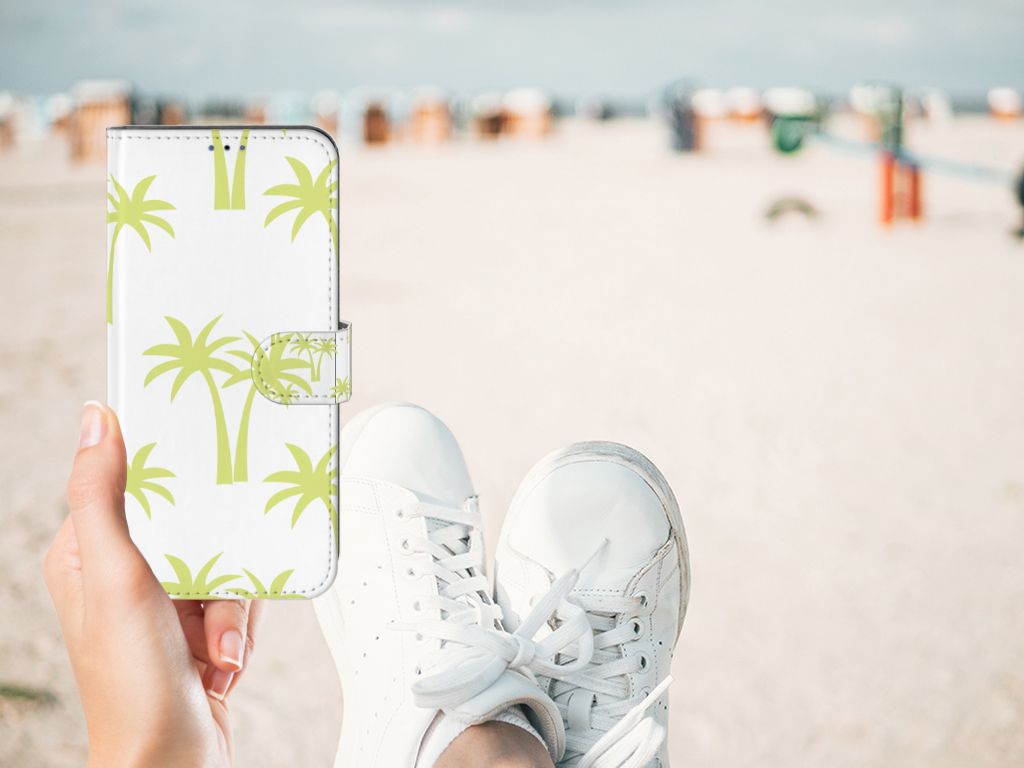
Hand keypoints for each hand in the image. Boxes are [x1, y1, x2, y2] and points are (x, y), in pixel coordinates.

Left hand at [44, 402, 261, 767]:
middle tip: (212, 593)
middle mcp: (125, 573)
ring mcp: (164, 601)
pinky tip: (224, 657)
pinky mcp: (198, 625)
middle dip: (216, 566)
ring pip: (225, 560)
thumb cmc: (133, 684)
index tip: (202, 459)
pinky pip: (240, 596)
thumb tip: (96, 421)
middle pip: (194, 523)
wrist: (173, 760)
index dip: (169, 473)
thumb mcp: (116, 577)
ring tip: (216, 645)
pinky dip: (240, 627)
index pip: (130, 483)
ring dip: (231, 606)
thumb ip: (102, 497)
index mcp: (88, 553)